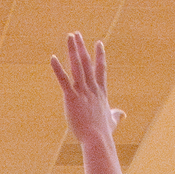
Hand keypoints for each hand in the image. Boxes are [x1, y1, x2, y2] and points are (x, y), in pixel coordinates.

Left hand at [51, 33, 123, 150]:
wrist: (98, 139)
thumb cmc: (104, 133)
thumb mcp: (112, 121)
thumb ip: (116, 115)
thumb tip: (122, 114)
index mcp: (100, 92)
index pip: (100, 70)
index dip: (99, 55)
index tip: (98, 43)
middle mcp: (92, 89)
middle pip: (87, 63)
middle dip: (81, 47)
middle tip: (76, 34)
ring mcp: (82, 92)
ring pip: (77, 66)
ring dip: (73, 50)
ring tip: (70, 37)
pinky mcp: (72, 98)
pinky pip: (64, 80)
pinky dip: (58, 69)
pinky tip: (53, 58)